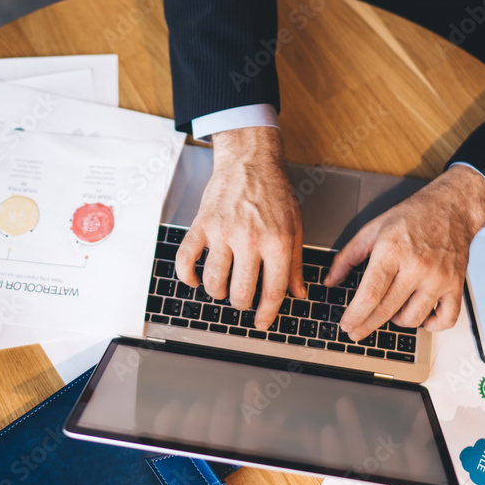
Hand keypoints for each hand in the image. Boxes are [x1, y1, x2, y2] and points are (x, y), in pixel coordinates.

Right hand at [175, 127, 305, 330]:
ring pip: (213, 281)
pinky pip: (186, 259)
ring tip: (223, 287)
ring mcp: (223, 232)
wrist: (250, 161)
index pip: (272, 291)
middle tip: (242, 299)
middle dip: (241, 304)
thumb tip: (298, 293)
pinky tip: (195, 279)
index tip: (262, 323)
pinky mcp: (202, 225)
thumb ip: (295, 264)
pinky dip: (187, 276)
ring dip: (217, 292)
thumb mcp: (295, 227)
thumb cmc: (274, 192)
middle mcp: (249, 240)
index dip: (267, 314)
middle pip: (240, 292)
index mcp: (277, 242)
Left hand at [324, 165, 484, 338]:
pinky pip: (445, 320)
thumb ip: (347, 257)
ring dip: (396, 322)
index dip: (355, 315)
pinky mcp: (456, 285)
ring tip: (389, 311)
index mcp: (392, 251)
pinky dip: (431, 325)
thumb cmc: (412, 216)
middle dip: (366, 326)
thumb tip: (330, 281)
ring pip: (414, 319)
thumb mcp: (372, 229)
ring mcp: (439, 278)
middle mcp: (417, 266)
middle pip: (387, 310)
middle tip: (355, 332)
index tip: (345, 324)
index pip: (370, 294)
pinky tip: (421, 316)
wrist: (451, 207)